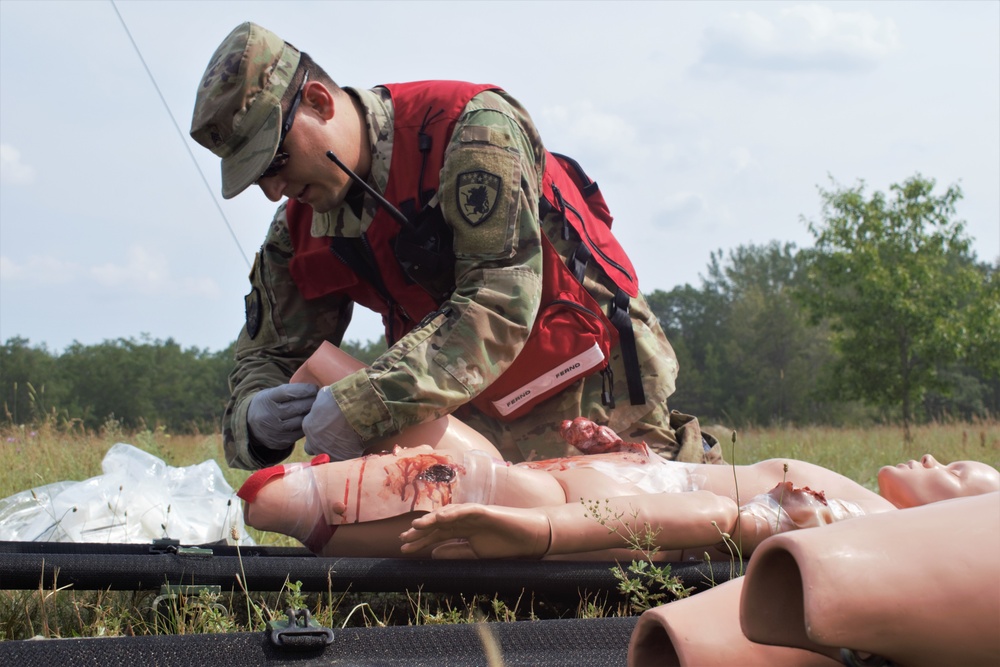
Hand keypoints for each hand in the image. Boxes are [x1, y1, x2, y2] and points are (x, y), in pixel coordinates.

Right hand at [247, 383, 318, 449]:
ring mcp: (274, 430)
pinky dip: (307, 426)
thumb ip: (290, 391)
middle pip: (296, 408)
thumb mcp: (272, 394)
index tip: (315, 388)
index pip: (288, 392)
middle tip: (321, 399)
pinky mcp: (281, 442)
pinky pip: (300, 433)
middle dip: (312, 402)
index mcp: (267, 399)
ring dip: (312, 415)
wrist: (250, 425)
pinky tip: (312, 421)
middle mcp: (269, 415)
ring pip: (300, 421)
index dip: (305, 390)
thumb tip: (316, 389)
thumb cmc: (269, 404)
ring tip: (319, 409)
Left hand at [302, 386, 364, 459]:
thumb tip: (325, 396)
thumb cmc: (341, 399)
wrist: (355, 409)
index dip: (318, 429)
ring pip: (326, 458)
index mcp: (309, 425)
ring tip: (346, 445)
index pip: (309, 432)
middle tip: (333, 438)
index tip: (328, 426)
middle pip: (312, 448)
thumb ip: (322, 400)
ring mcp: (327, 452)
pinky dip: (348, 456)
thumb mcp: (326, 394)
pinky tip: (356, 448)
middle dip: (320, 444)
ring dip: (333, 453)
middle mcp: (314, 442)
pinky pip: (343, 461)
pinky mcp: (342, 459)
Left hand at [399, 504, 550, 558]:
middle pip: (438, 525)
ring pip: (447, 515)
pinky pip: (465, 510)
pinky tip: (440, 518)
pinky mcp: (484, 511)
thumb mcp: (475, 554)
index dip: (421, 541)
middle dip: (420, 532)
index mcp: (462, 531)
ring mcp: (473, 514)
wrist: (528, 538)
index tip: (405, 549)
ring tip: (415, 527)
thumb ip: (455, 553)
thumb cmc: (505, 545)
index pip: (437, 535)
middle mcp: (464, 520)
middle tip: (402, 539)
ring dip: (431, 520)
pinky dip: (452, 512)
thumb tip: (433, 553)